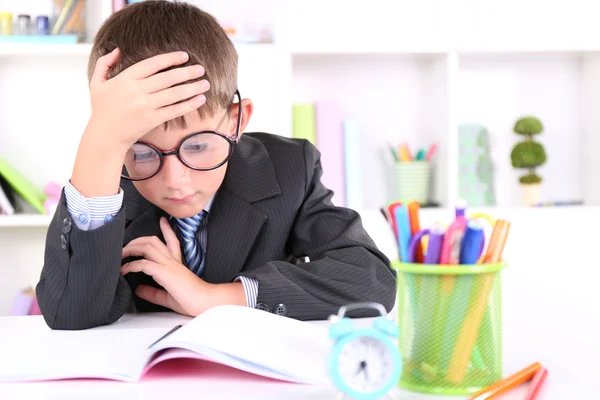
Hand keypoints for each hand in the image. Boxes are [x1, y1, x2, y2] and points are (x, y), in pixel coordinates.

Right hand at [87, 48, 209, 148]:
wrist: (106, 136)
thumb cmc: (102, 109)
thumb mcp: (97, 83)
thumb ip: (105, 63)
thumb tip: (118, 49)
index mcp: (125, 79)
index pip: (152, 64)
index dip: (170, 59)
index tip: (185, 56)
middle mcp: (136, 91)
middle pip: (167, 78)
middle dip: (187, 72)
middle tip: (201, 69)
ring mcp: (145, 106)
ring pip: (174, 94)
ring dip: (192, 88)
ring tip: (205, 83)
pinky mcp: (152, 120)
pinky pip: (174, 110)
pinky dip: (189, 104)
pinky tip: (200, 99)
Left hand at [120, 217, 206, 315]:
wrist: (204, 301)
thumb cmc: (191, 300)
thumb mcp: (168, 297)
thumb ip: (153, 292)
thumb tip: (138, 289)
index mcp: (177, 264)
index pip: (172, 241)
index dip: (167, 229)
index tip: (163, 220)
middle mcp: (172, 261)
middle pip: (153, 240)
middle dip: (137, 240)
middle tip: (126, 245)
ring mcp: (168, 265)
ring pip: (147, 246)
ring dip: (131, 248)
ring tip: (121, 254)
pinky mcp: (164, 273)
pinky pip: (144, 264)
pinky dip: (131, 265)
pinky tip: (124, 269)